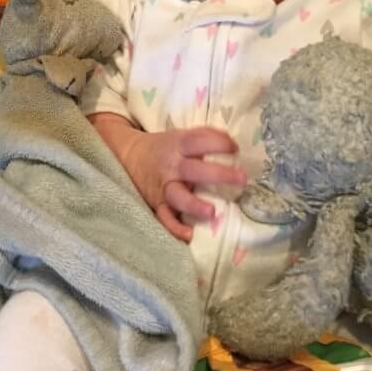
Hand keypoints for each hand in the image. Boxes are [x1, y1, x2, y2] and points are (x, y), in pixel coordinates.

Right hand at [122, 127, 245, 241]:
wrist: (130, 157)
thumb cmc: (165, 147)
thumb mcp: (181, 136)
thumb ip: (204, 137)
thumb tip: (235, 141)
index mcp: (178, 145)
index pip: (197, 140)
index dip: (217, 143)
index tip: (235, 148)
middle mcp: (171, 166)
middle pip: (193, 170)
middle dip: (217, 174)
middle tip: (241, 179)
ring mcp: (163, 186)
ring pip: (177, 196)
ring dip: (194, 205)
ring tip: (211, 212)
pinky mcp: (157, 204)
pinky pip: (165, 218)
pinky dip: (175, 227)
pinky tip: (189, 234)